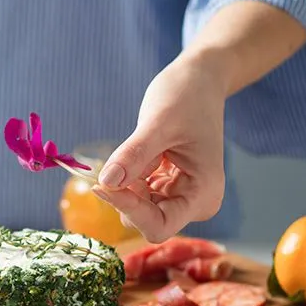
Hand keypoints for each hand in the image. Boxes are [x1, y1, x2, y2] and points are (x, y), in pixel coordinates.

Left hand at [91, 53, 226, 242]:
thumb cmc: (187, 97)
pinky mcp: (168, 187)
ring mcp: (181, 196)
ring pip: (138, 209)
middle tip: (120, 159)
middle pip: (146, 220)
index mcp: (204, 194)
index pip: (159, 225)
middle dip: (126, 196)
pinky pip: (138, 194)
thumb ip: (134, 155)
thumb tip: (107, 183)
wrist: (199, 80)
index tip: (102, 184)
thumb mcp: (158, 123)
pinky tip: (139, 154)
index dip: (129, 210)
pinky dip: (128, 178)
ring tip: (140, 149)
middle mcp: (196, 203)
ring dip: (126, 185)